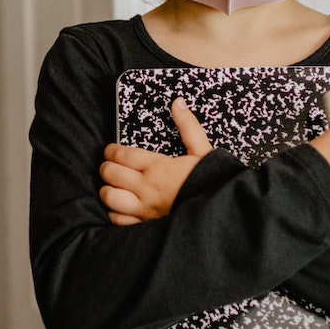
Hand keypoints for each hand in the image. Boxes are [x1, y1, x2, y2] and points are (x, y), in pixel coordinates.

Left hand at [100, 98, 213, 224]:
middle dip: (107, 167)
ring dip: (108, 190)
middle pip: (111, 173)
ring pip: (110, 197)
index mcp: (158, 167)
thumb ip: (188, 126)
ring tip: (112, 186)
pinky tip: (121, 208)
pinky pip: (119, 220)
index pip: (122, 155)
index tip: (110, 150)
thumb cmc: (213, 183)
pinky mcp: (146, 226)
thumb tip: (177, 102)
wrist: (222, 214)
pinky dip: (115, 213)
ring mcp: (144, 209)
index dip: (111, 151)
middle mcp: (146, 188)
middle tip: (109, 166)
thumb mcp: (203, 152)